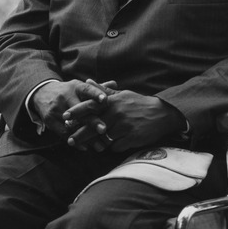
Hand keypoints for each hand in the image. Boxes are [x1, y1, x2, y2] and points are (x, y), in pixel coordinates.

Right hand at [31, 78, 114, 140]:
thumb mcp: (80, 86)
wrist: (43, 94)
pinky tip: (86, 147)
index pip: (87, 89)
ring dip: (86, 136)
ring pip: (73, 125)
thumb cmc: (69, 92)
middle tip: (104, 129)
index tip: (105, 100)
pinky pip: (63, 133)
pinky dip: (75, 141)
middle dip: (92, 121)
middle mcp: (65, 97)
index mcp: (76, 87)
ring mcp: (56, 109)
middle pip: (80, 110)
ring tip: (100, 145)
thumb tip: (115, 84)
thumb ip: (97, 88)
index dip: (96, 94)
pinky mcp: (50, 120)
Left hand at [65, 90, 185, 152]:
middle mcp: (117, 114)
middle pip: (93, 126)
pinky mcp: (131, 138)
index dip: (77, 112)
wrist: (162, 114)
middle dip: (80, 135)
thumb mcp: (122, 94)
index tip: (65, 117)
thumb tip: (88, 81)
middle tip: (69, 140)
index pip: (91, 106)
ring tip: (88, 147)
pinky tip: (111, 147)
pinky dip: (112, 147)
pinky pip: (116, 147)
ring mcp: (124, 127)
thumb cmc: (139, 103)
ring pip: (103, 139)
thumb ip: (104, 91)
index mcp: (113, 102)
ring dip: (96, 144)